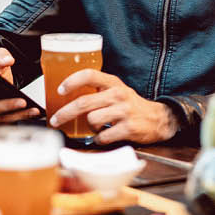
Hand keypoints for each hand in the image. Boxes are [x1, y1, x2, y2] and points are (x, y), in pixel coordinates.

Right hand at [0, 48, 40, 123]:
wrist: (3, 86)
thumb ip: (1, 57)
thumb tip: (7, 60)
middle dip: (7, 105)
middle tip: (22, 101)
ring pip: (2, 118)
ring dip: (18, 114)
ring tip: (33, 109)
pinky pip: (10, 122)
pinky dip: (23, 117)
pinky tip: (34, 112)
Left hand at [48, 69, 176, 143]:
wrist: (159, 118)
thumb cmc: (131, 105)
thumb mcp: (117, 91)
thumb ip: (98, 90)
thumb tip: (69, 97)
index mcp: (113, 83)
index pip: (89, 75)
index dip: (72, 81)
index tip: (60, 90)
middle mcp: (118, 95)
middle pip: (84, 102)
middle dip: (65, 113)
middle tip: (56, 120)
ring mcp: (124, 112)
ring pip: (92, 120)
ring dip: (89, 127)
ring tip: (96, 127)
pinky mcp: (128, 128)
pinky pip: (103, 136)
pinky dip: (99, 139)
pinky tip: (104, 136)